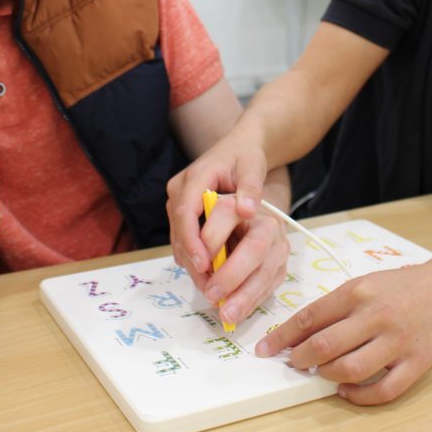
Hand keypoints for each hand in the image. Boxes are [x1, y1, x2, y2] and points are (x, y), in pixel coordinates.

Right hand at [166, 135, 285, 320]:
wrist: (239, 146)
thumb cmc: (247, 156)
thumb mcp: (253, 167)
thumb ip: (250, 187)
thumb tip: (247, 210)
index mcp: (194, 178)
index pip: (186, 213)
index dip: (192, 241)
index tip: (204, 264)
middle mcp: (179, 189)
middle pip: (178, 230)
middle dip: (192, 258)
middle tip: (208, 285)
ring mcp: (177, 200)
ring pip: (178, 236)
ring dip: (191, 260)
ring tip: (210, 285)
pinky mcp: (181, 210)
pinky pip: (182, 236)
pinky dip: (194, 254)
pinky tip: (209, 272)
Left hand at [198, 193, 288, 326]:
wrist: (253, 219)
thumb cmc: (220, 221)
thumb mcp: (202, 220)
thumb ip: (193, 237)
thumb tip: (195, 267)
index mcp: (239, 202)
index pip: (226, 212)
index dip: (211, 237)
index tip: (199, 262)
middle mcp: (264, 221)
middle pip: (255, 246)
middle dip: (232, 274)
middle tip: (211, 293)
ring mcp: (278, 244)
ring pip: (266, 271)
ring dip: (244, 296)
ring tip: (226, 315)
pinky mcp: (282, 265)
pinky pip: (270, 287)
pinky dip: (251, 303)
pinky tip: (238, 314)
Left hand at [254, 251, 431, 404]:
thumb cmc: (404, 285)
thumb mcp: (366, 282)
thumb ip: (337, 306)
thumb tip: (303, 331)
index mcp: (358, 291)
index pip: (309, 317)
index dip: (283, 336)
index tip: (267, 349)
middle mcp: (375, 315)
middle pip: (324, 346)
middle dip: (300, 359)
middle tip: (294, 363)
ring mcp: (396, 341)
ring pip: (349, 369)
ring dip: (328, 376)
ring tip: (322, 373)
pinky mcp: (416, 362)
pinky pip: (383, 389)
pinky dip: (360, 396)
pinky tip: (348, 391)